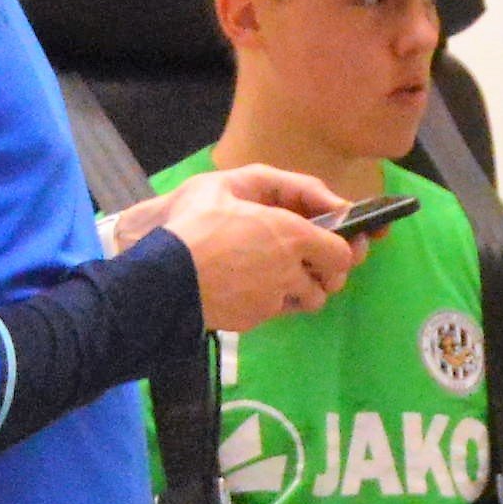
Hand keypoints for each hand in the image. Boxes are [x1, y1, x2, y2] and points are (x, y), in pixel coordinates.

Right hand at [146, 164, 363, 332]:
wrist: (160, 276)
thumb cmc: (193, 222)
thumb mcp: (230, 183)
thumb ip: (281, 185)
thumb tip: (323, 202)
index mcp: (291, 235)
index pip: (342, 254)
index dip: (342, 250)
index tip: (333, 245)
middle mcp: (289, 271)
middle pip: (330, 284)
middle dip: (324, 274)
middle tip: (307, 262)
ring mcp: (271, 300)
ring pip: (307, 302)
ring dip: (301, 291)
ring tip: (277, 277)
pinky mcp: (253, 319)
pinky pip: (275, 312)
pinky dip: (270, 301)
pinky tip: (247, 287)